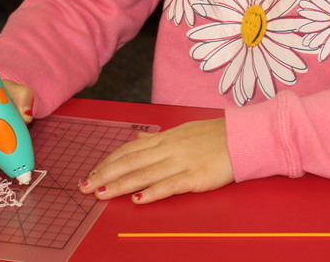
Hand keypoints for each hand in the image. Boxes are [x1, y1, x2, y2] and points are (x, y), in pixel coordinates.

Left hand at [79, 118, 232, 204]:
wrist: (244, 137)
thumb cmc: (217, 135)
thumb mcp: (185, 129)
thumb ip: (162, 138)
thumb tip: (140, 138)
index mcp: (167, 137)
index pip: (130, 149)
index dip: (109, 161)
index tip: (93, 171)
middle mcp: (170, 148)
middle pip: (131, 161)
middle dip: (105, 174)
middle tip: (85, 186)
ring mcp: (182, 162)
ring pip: (144, 173)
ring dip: (120, 185)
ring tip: (101, 194)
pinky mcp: (195, 176)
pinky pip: (170, 185)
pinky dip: (152, 192)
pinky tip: (138, 199)